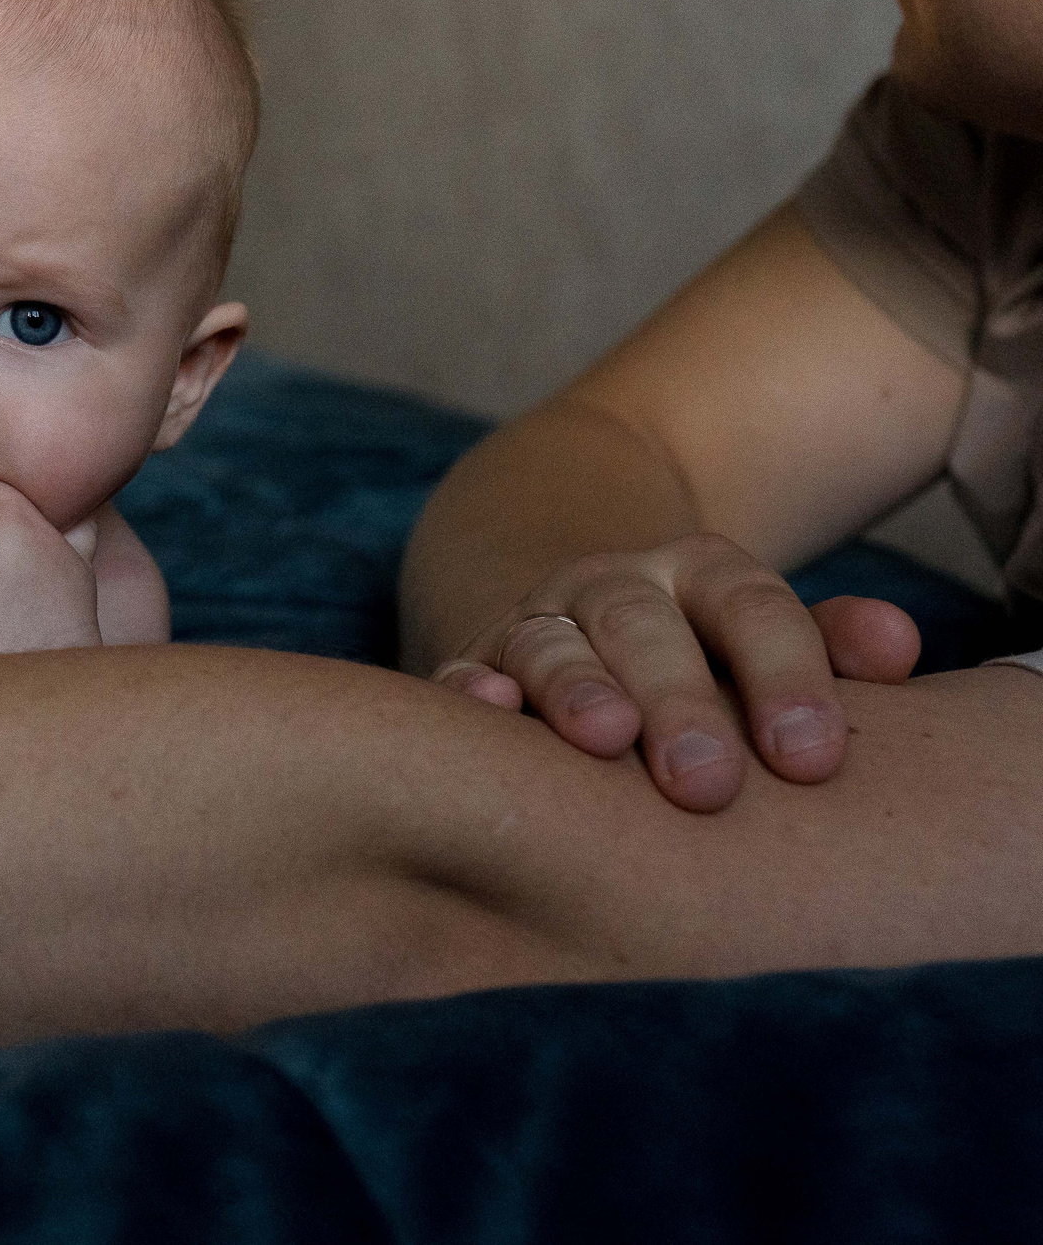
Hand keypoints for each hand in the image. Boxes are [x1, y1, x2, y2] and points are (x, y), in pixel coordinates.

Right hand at [432, 533, 918, 812]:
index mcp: (700, 576)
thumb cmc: (700, 661)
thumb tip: (898, 648)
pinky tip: (485, 709)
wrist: (578, 614)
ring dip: (577, 688)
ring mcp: (536, 621)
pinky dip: (467, 691)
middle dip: (678, 700)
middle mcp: (613, 588)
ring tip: (603, 738)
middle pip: (645, 627)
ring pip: (552, 643)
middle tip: (709, 783)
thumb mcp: (764, 637)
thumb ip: (830, 644)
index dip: (783, 677)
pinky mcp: (474, 663)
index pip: (751, 609)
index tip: (811, 761)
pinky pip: (461, 672)